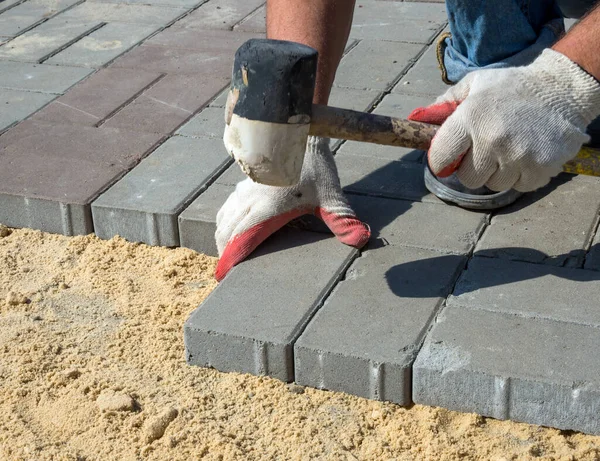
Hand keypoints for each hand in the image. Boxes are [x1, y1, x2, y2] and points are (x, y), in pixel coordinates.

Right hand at [215, 136, 369, 280]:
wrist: (303, 135)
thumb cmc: (317, 168)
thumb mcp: (332, 197)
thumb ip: (344, 220)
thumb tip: (361, 239)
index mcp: (268, 207)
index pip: (241, 237)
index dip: (231, 256)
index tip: (224, 274)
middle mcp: (251, 199)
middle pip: (226, 229)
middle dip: (223, 250)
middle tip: (226, 268)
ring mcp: (246, 189)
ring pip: (224, 216)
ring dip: (222, 235)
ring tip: (226, 250)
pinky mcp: (246, 182)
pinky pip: (228, 205)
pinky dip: (225, 219)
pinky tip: (232, 225)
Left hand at [408, 49, 599, 191]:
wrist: (562, 87)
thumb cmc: (511, 87)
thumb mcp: (475, 84)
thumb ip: (445, 103)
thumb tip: (416, 119)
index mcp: (471, 118)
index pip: (439, 158)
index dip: (441, 161)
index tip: (448, 158)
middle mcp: (492, 139)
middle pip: (467, 179)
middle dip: (473, 168)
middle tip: (486, 151)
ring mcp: (518, 155)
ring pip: (494, 185)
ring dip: (498, 173)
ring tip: (509, 149)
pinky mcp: (541, 167)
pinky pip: (520, 187)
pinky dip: (522, 176)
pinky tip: (527, 154)